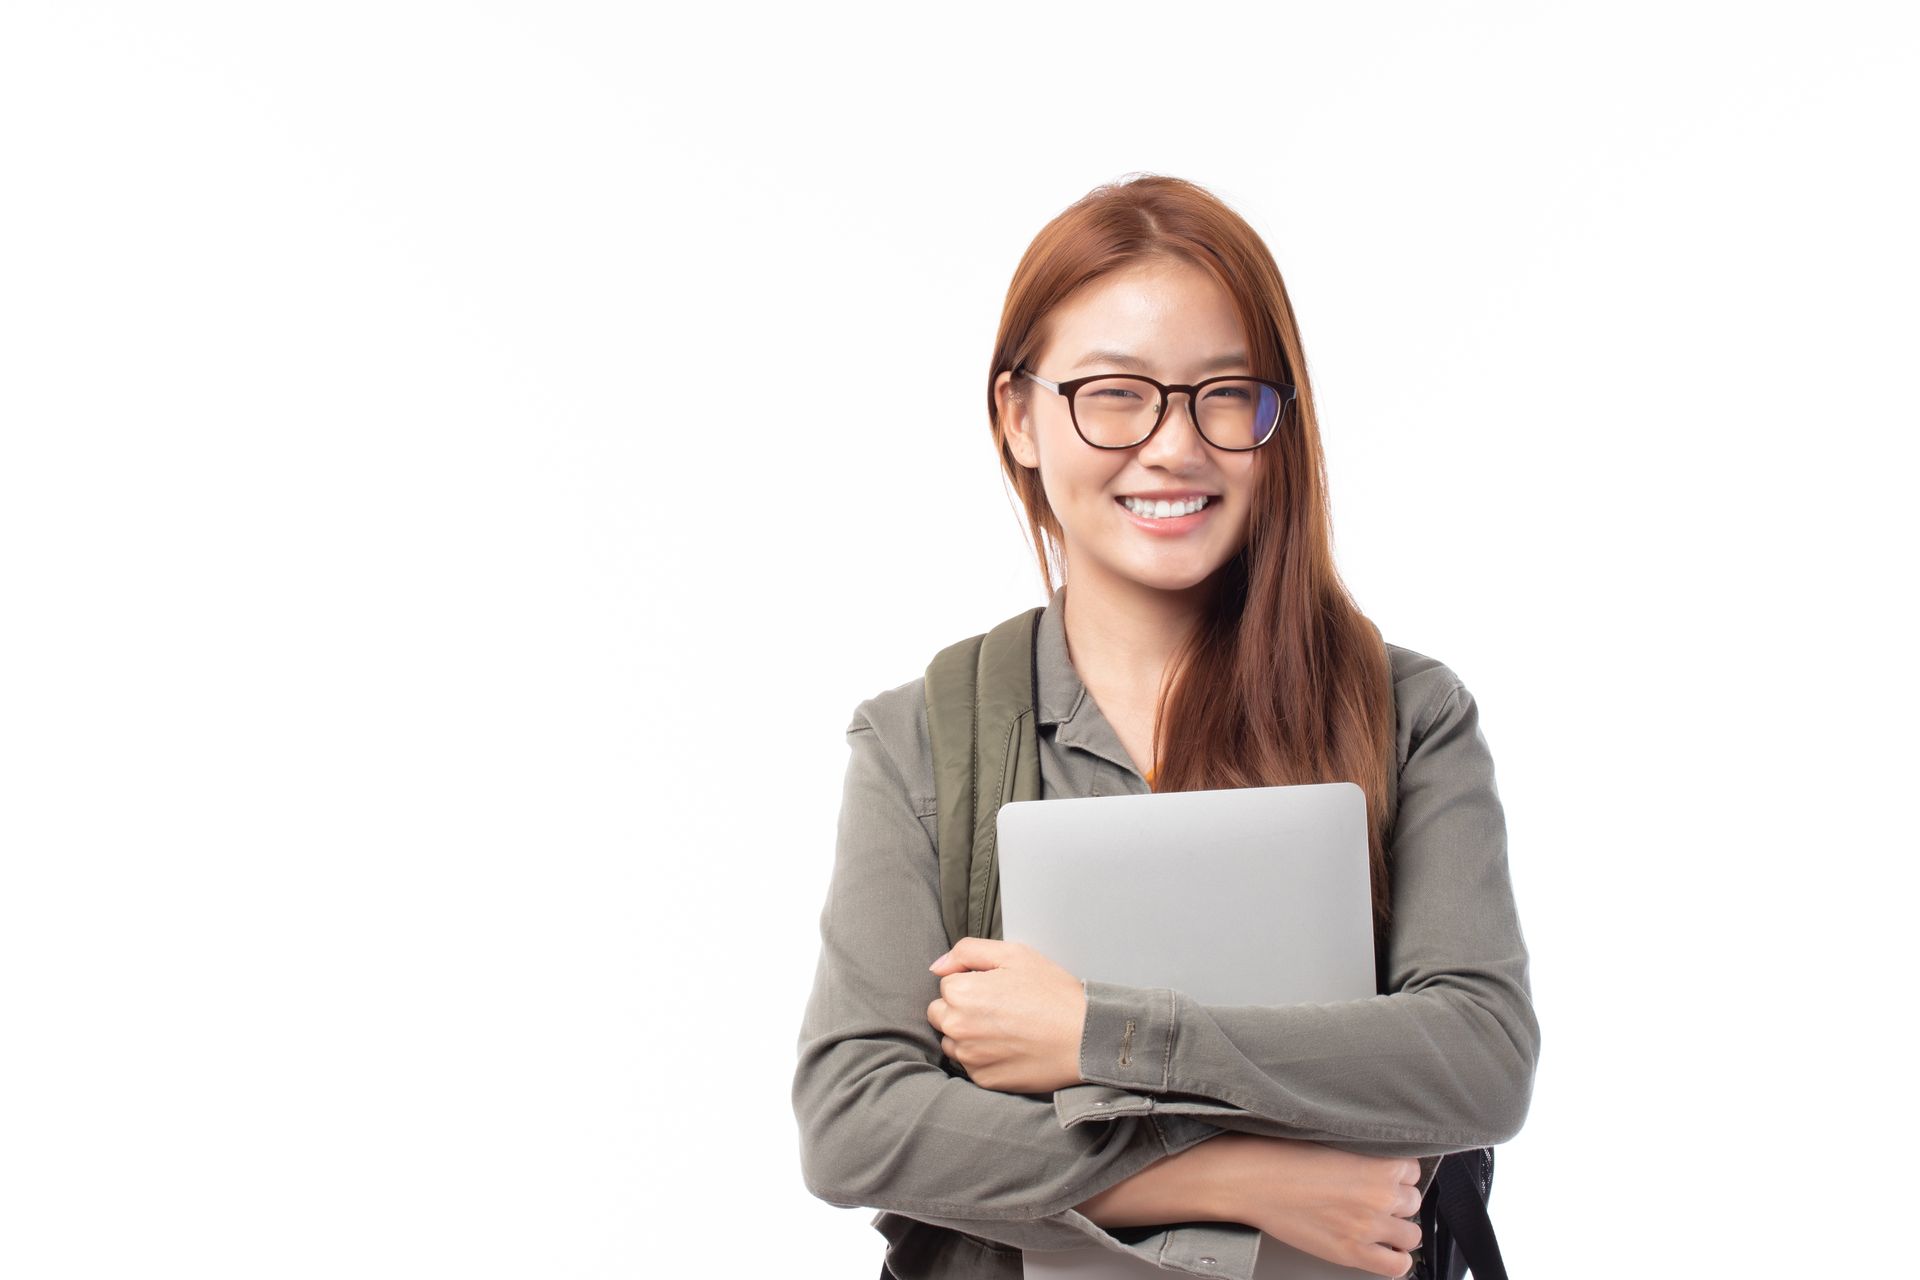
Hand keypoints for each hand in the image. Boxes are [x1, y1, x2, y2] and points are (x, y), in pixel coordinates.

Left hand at [926, 938, 1086, 1093]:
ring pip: (952, 1041)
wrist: (1085, 1038)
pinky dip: (983, 1057)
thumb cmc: (1053, 994)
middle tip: (997, 1008)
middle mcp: (958, 1027)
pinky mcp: (983, 1080)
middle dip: (960, 1008)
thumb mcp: (1014, 954)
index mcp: (961, 993)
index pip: (947, 983)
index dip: (972, 982)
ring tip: (1004, 1029)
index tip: (998, 988)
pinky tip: (1009, 1048)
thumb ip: (967, 952)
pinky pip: (970, 1066)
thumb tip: (937, 966)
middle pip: (941, 1013)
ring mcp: (969, 1057)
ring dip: (968, 1034)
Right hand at [1213, 1134, 1423, 1278]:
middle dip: (1397, 1200)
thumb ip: (1362, 1155)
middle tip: (1374, 1198)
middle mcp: (1380, 1197)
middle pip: (1413, 1201)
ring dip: (1398, 1229)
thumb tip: (1374, 1163)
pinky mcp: (1352, 1253)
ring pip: (1411, 1234)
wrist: (1252, 1181)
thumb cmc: (1281, 1156)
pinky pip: (1396, 1266)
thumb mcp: (1332, 1142)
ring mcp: (1368, 1228)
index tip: (1384, 1175)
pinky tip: (1382, 1249)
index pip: (1413, 1171)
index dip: (1397, 1174)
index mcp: (1378, 1165)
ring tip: (1378, 1224)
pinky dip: (1395, 1259)